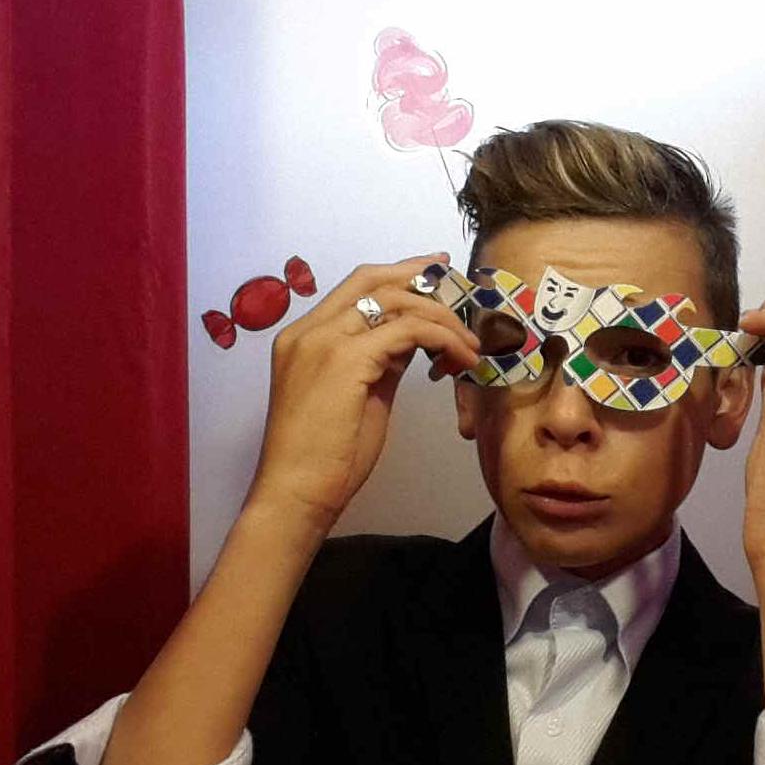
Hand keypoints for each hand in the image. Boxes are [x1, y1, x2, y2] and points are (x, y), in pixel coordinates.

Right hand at [243, 258, 481, 538]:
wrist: (295, 494)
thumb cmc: (325, 459)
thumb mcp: (359, 396)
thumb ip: (380, 362)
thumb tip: (413, 340)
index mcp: (303, 337)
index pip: (354, 287)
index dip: (397, 274)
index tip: (433, 271)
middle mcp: (308, 330)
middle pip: (372, 280)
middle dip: (420, 276)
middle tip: (458, 285)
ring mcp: (323, 341)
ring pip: (395, 302)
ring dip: (441, 316)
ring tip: (469, 344)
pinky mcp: (346, 360)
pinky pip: (407, 331)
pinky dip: (441, 338)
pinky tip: (460, 360)